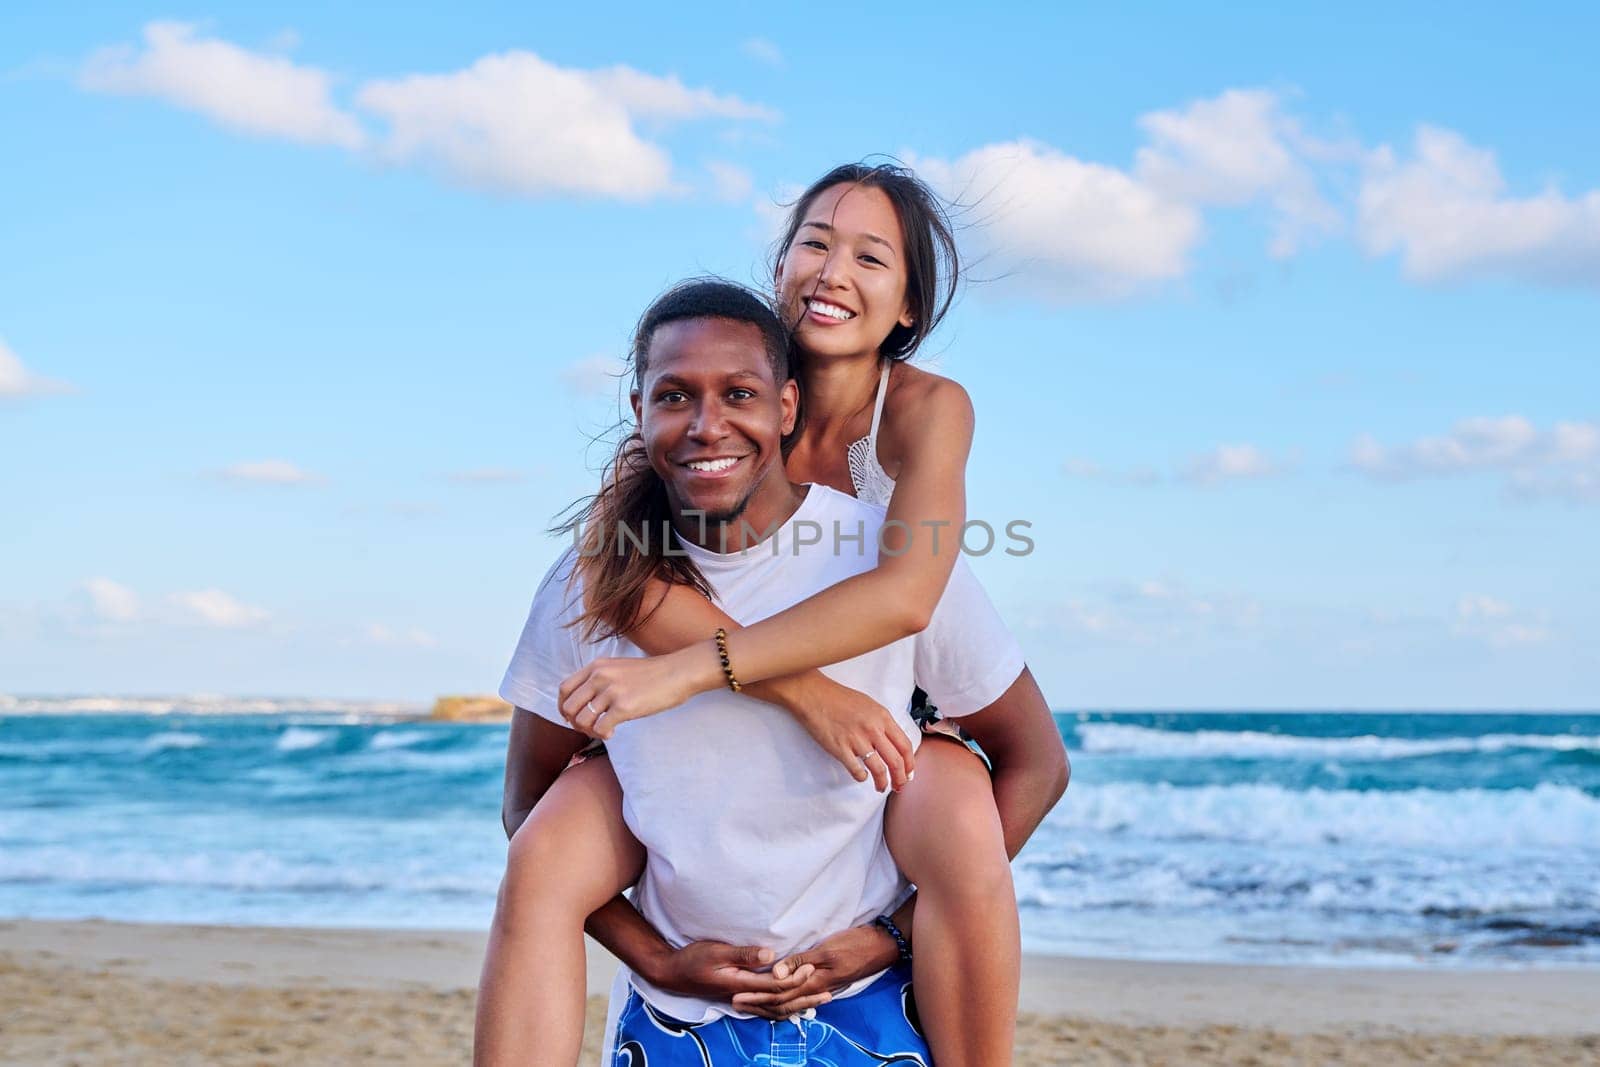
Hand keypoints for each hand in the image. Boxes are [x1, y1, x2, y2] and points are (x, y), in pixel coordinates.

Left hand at [559, 645, 713, 737]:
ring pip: (582, 720)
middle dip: (574, 722)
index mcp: (597, 666)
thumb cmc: (652, 674)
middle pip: (569, 707)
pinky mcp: (624, 707)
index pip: (565, 689)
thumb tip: (585, 702)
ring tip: (602, 731)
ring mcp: (612, 691)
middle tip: (589, 728)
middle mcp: (600, 676)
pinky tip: (613, 733)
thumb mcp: (619, 668)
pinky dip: (603, 735)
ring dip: (588, 731)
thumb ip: (600, 679)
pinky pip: (600, 728)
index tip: (571, 717)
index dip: (563, 707)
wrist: (678, 672)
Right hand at [647, 940, 815, 1001]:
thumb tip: (772, 954)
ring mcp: (741, 1000)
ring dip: (797, 1005)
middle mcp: (743, 996)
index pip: (774, 986)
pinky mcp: (739, 998)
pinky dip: (782, 1008)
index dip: (795, 979)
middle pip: (779, 1002)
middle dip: (804, 997)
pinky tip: (793, 1006)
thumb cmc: (693, 959)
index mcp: (740, 984)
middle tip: (827, 990)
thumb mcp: (717, 951)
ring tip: (818, 1002)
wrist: (673, 973)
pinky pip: (765, 1008)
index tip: (811, 967)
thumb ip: (744, 954)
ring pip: (774, 1009)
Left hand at [729, 925, 897, 1019]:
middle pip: (781, 1002)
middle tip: (735, 1003)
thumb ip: (801, 961)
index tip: (736, 996)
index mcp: (814, 982)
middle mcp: (816, 989)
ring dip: (769, 1004)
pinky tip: (780, 999)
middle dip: (757, 1004)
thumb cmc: (856, 944)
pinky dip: (785, 1000)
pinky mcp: (826, 981)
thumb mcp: (828, 950)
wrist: (882, 946)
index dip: (756, 996)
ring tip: (751, 1004)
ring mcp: (822, 987)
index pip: (778, 994)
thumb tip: (775, 973)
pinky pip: (800, 996)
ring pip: (790, 1002)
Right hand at [785, 675, 915, 791]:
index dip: (910, 763)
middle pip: (896, 761)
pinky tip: (861, 776)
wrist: (814, 695)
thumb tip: (893, 743)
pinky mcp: (840, 748)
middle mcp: (873, 729)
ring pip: (879, 770)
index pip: (905, 745)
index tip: (909, 772)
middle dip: (900, 778)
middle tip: (899, 786)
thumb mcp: (869, 705)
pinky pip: (857, 770)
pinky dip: (861, 777)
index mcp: (882, 717)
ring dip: (883, 783)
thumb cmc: (839, 698)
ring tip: (881, 787)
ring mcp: (856, 740)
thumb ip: (882, 723)